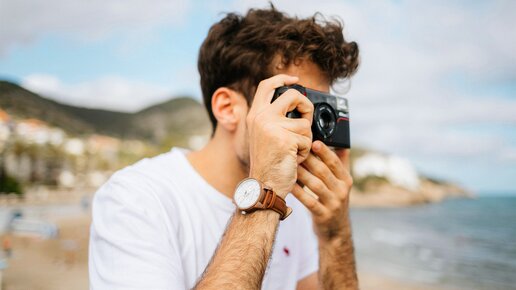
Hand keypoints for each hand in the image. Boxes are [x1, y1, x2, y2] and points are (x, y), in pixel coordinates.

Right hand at [247, 74, 313, 197]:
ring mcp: (272, 127)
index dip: (282, 78)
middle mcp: (261, 118)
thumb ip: (274, 118)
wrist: (264, 186)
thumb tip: (297, 104)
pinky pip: (307, 139)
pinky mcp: (285, 139)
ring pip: (304, 123)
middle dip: (306, 107)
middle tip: (305, 121)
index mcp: (255, 115)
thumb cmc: (268, 164)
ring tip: (293, 151)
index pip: (267, 86)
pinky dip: (305, 151)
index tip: (295, 80)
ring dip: (305, 139)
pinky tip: (293, 159)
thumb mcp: (265, 135)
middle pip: (292, 95)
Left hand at [292, 141, 352, 241]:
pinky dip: (299, 192)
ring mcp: (333, 204)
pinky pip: (309, 201)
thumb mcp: (342, 183)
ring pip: (315, 185)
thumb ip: (341, 163)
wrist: (336, 229)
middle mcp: (342, 191)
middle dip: (309, 160)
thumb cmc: (334, 199)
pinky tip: (289, 184)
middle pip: (323, 172)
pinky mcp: (323, 215)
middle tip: (295, 151)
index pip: (335, 162)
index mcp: (346, 180)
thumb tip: (340, 142)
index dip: (324, 152)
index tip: (313, 142)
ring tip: (290, 165)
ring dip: (301, 174)